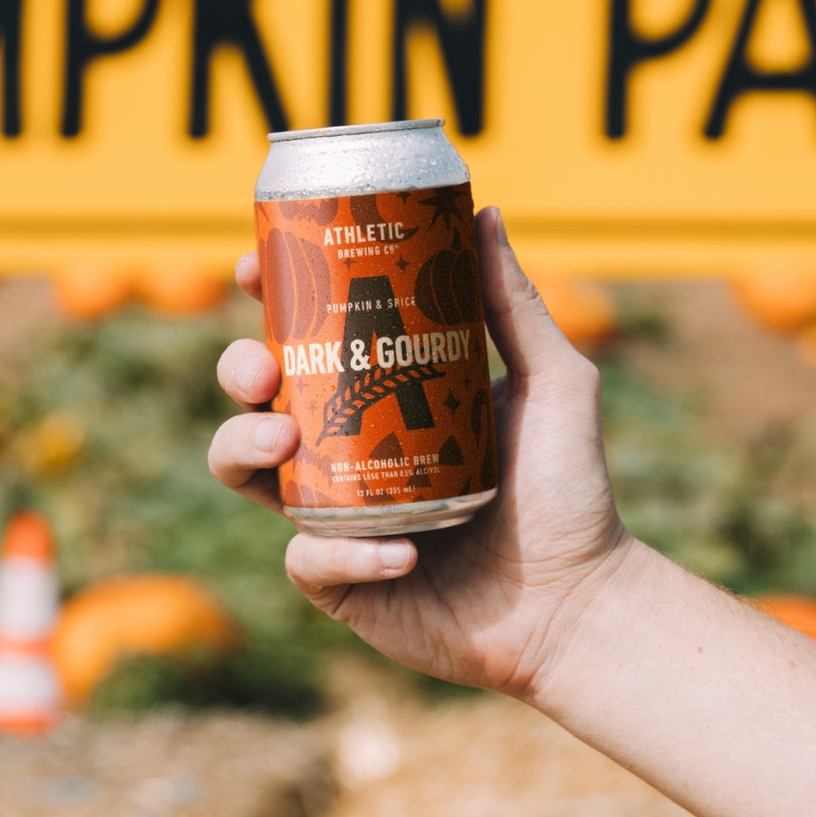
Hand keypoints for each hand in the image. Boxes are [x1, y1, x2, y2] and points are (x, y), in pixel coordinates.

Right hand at [208, 206, 632, 696]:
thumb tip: (486, 214)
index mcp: (382, 396)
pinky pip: (308, 561)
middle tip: (263, 370)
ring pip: (247, 472)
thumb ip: (516, 306)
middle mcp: (347, 450)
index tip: (254, 267)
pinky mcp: (343, 583)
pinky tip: (401, 552)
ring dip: (243, 448)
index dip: (266, 298)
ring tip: (285, 439)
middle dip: (236, 372)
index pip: (306, 338)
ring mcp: (338, 516)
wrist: (579, 602)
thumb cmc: (569, 491)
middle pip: (254, 398)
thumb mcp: (553, 384)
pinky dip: (345, 554)